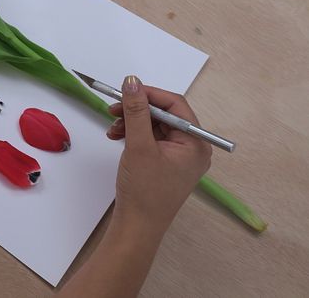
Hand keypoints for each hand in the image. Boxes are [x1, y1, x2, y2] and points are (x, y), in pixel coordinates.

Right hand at [106, 76, 211, 233]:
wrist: (137, 226)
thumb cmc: (144, 190)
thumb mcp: (139, 146)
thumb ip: (136, 111)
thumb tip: (132, 82)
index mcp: (195, 143)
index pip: (175, 105)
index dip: (149, 94)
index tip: (126, 90)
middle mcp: (192, 148)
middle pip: (164, 115)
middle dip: (137, 110)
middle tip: (114, 108)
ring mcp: (179, 157)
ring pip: (155, 126)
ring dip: (132, 122)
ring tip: (113, 128)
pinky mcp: (166, 163)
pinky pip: (151, 139)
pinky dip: (134, 134)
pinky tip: (117, 137)